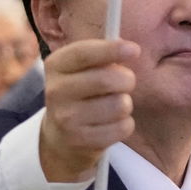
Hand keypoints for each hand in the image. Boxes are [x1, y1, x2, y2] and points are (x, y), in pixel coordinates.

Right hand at [39, 38, 138, 181]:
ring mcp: (66, 118)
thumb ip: (102, 56)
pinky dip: (125, 124)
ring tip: (113, 105)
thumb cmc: (81, 92)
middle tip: (125, 83)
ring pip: (119, 105)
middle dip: (127, 79)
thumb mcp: (81, 68)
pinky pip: (122, 127)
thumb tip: (129, 49)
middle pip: (107, 79)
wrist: (61, 137)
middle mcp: (56, 91)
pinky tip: (112, 123)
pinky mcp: (81, 140)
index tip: (134, 49)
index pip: (84, 53)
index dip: (111, 50)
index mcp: (56, 65)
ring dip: (125, 104)